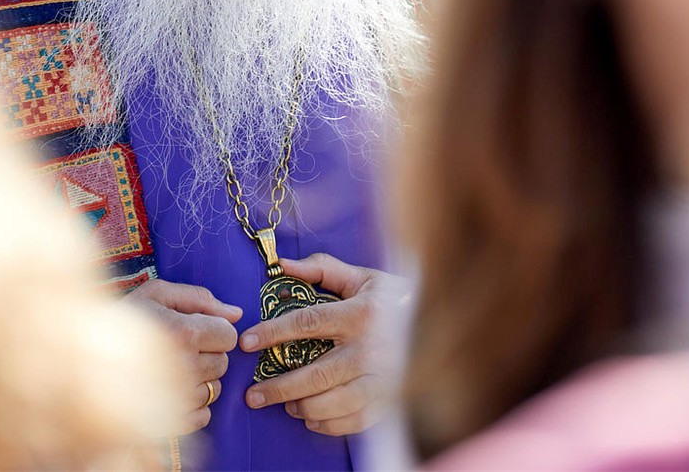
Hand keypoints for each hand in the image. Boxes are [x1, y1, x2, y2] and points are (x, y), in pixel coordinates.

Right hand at [125, 279, 241, 434]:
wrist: (80, 356)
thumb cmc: (123, 318)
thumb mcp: (157, 293)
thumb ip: (200, 298)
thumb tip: (237, 314)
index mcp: (183, 333)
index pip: (228, 336)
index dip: (214, 329)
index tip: (193, 328)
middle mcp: (184, 368)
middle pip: (223, 363)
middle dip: (207, 353)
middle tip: (178, 347)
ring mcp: (178, 398)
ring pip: (215, 389)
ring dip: (200, 378)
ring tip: (171, 368)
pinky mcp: (171, 422)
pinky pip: (204, 415)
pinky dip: (193, 404)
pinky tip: (170, 390)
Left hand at [239, 253, 410, 436]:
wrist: (442, 323)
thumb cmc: (396, 299)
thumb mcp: (363, 278)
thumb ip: (323, 270)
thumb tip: (283, 265)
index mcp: (360, 314)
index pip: (307, 323)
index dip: (273, 333)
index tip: (247, 342)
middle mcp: (371, 348)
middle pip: (315, 375)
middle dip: (278, 387)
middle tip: (253, 395)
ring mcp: (382, 378)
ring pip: (332, 403)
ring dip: (301, 407)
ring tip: (285, 404)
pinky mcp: (390, 400)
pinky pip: (353, 421)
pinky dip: (328, 424)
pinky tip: (312, 417)